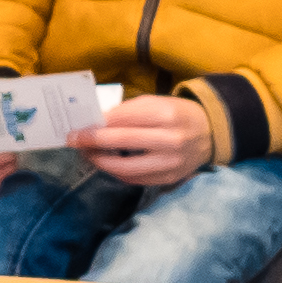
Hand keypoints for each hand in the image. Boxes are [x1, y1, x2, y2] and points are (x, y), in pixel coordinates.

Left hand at [75, 95, 217, 188]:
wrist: (209, 134)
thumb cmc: (176, 114)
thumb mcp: (155, 103)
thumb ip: (127, 112)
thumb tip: (95, 123)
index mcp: (166, 114)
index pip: (123, 119)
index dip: (96, 124)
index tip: (76, 128)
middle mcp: (170, 139)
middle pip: (122, 142)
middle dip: (92, 142)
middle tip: (73, 141)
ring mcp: (170, 162)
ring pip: (126, 167)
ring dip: (100, 162)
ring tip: (87, 155)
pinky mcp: (168, 178)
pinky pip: (135, 179)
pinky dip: (116, 172)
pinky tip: (105, 164)